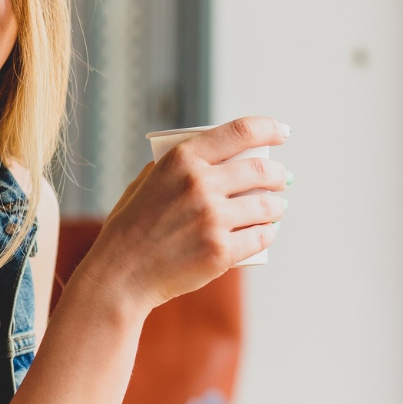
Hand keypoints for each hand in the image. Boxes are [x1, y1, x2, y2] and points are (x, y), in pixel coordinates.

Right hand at [72, 117, 289, 310]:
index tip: (282, 133)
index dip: (269, 128)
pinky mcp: (221, 251)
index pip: (241, 132)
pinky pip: (262, 237)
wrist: (120, 275)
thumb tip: (213, 156)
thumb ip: (175, 167)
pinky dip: (268, 233)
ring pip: (269, 206)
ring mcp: (212, 219)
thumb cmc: (130, 228)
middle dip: (279, 174)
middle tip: (281, 179)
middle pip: (262, 169)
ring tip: (275, 208)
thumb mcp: (144, 183)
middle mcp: (199, 184)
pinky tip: (266, 231)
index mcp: (181, 160)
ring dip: (278, 206)